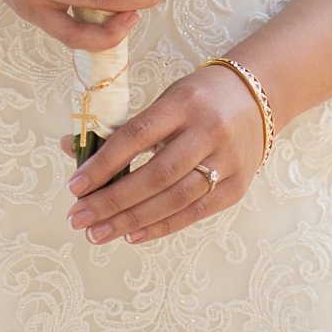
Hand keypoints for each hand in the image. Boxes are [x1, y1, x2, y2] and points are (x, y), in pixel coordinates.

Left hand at [58, 60, 267, 246]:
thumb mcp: (165, 100)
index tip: (75, 186)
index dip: (104, 163)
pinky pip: (194, 214)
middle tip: (78, 218)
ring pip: (174, 199)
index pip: (137, 135)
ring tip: (97, 233)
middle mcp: (208, 131)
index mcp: (184, 102)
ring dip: (131, 220)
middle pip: (155, 175)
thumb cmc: (199, 98)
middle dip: (112, 201)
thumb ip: (124, 128)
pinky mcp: (237, 187)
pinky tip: (132, 235)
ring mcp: (226, 162)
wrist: (257, 97)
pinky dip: (160, 227)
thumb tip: (73, 150)